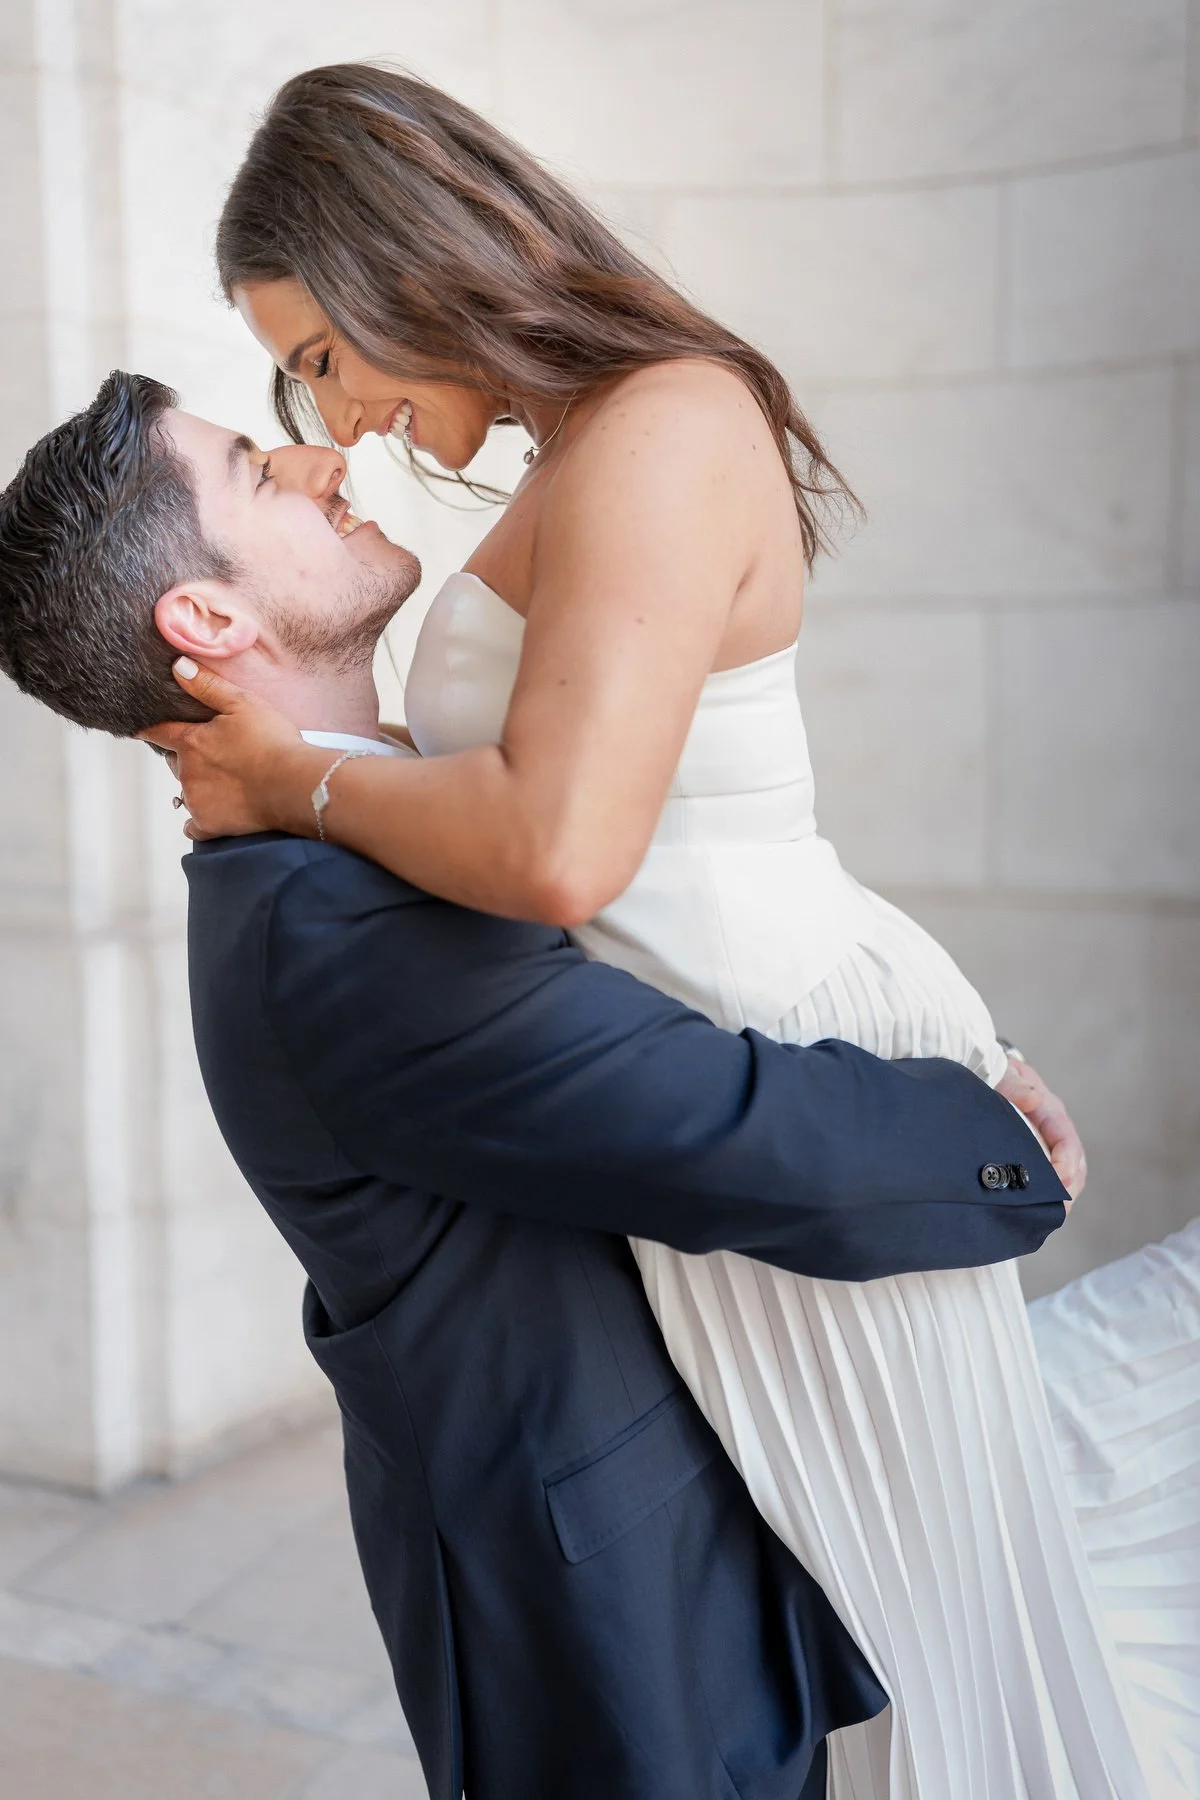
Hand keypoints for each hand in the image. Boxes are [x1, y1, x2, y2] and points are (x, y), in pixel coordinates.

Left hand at [138, 658, 324, 840]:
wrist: (294, 785)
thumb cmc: (272, 741)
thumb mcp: (242, 703)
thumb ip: (207, 686)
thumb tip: (177, 667)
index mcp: (191, 743)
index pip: (159, 733)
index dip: (151, 729)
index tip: (144, 729)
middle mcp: (186, 773)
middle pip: (175, 763)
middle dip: (186, 758)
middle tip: (212, 754)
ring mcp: (196, 801)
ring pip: (187, 791)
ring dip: (199, 785)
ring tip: (226, 781)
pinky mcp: (209, 825)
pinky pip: (193, 825)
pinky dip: (199, 820)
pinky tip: (213, 813)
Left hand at [996, 1052, 1086, 1208]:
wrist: (979, 1073)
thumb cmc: (990, 1072)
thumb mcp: (1000, 1071)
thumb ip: (1014, 1082)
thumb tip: (1034, 1098)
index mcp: (1048, 1108)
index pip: (1066, 1139)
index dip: (1066, 1163)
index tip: (1059, 1180)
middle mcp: (1052, 1128)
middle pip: (1073, 1163)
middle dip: (1068, 1187)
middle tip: (1058, 1209)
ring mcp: (1044, 1143)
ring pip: (1065, 1175)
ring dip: (1061, 1196)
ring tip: (1051, 1215)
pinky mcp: (1032, 1156)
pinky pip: (1048, 1180)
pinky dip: (1047, 1196)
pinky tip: (1037, 1211)